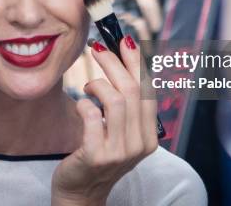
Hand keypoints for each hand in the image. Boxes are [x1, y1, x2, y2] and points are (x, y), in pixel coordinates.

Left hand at [52, 36, 157, 204]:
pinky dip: (84, 104)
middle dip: (113, 62)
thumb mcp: (121, 132)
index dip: (136, 61)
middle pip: (133, 90)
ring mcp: (119, 152)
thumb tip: (124, 59)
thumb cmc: (98, 154)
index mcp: (150, 136)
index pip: (148, 89)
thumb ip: (127, 105)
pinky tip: (80, 104)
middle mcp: (140, 145)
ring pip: (116, 100)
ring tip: (88, 86)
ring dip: (98, 84)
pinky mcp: (96, 156)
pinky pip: (92, 116)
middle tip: (97, 48)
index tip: (124, 39)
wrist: (80, 192)